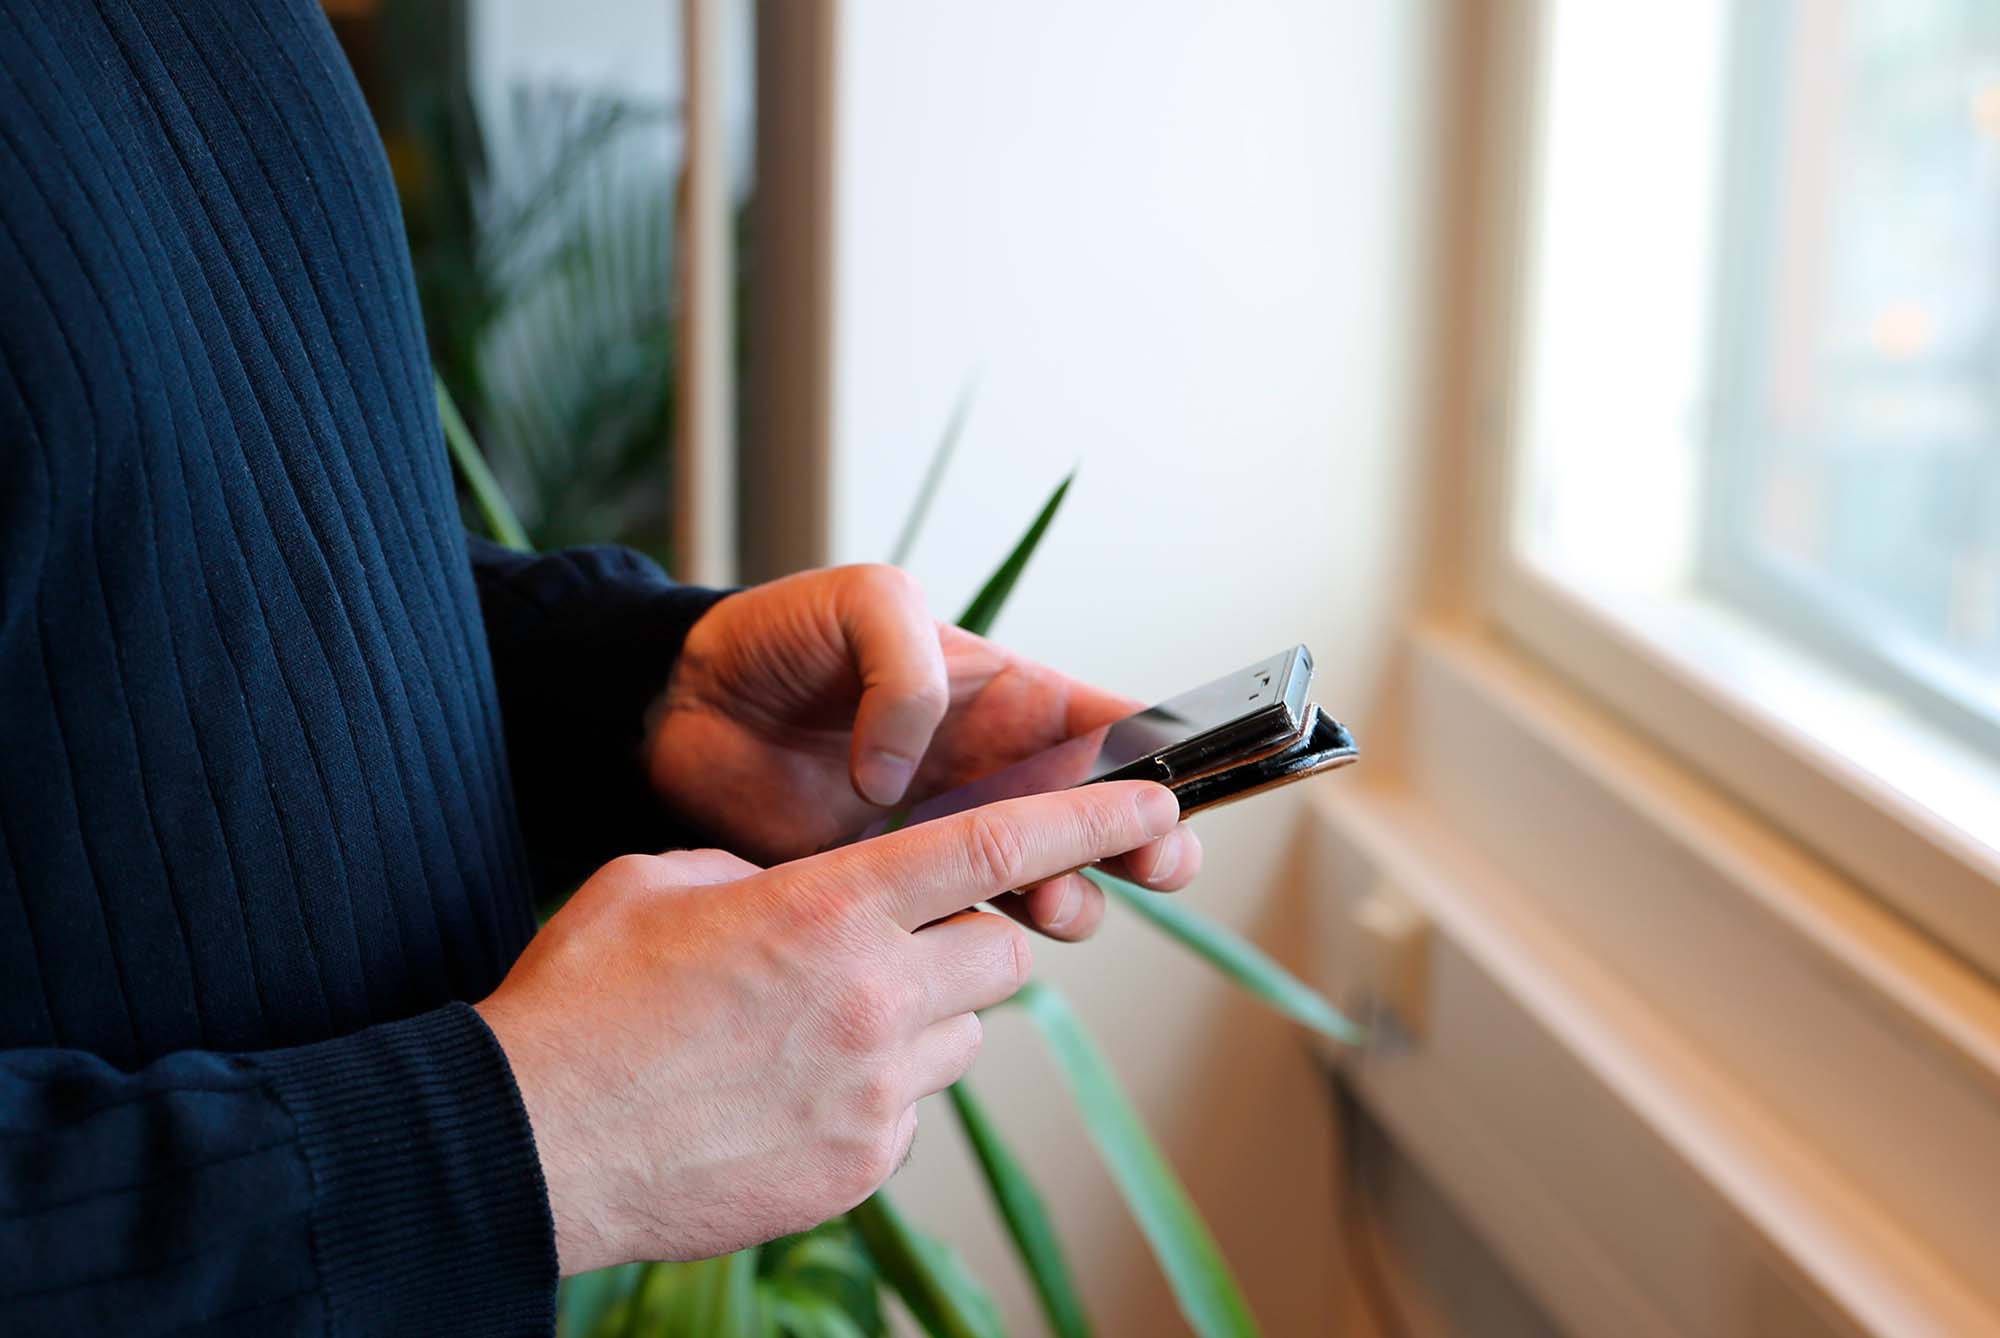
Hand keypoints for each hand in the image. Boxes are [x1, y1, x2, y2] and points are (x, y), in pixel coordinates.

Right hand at [477, 780, 1181, 1272]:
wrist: (525, 1147)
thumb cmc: (580, 1003)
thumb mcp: (659, 882)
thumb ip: (759, 870)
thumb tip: (803, 893)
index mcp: (828, 909)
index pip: (993, 846)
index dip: (1087, 819)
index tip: (1154, 805)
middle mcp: (874, 999)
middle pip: (1000, 947)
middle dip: (970, 933)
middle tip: (894, 940)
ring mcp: (874, 1093)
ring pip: (963, 1032)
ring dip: (921, 1015)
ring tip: (816, 1025)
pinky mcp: (861, 1165)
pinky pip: (912, 1108)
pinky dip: (876, 1090)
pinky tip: (790, 1091)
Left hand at [646, 564, 1201, 938]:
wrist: (682, 709)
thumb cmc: (780, 636)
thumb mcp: (863, 603)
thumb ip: (907, 668)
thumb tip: (908, 774)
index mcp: (1009, 695)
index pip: (1115, 729)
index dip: (1166, 761)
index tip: (1183, 794)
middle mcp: (997, 770)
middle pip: (1104, 820)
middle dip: (1148, 844)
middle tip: (1152, 863)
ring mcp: (950, 836)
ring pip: (1052, 882)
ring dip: (1074, 898)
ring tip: (1047, 900)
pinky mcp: (896, 892)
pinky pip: (968, 925)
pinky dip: (992, 937)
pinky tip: (979, 930)